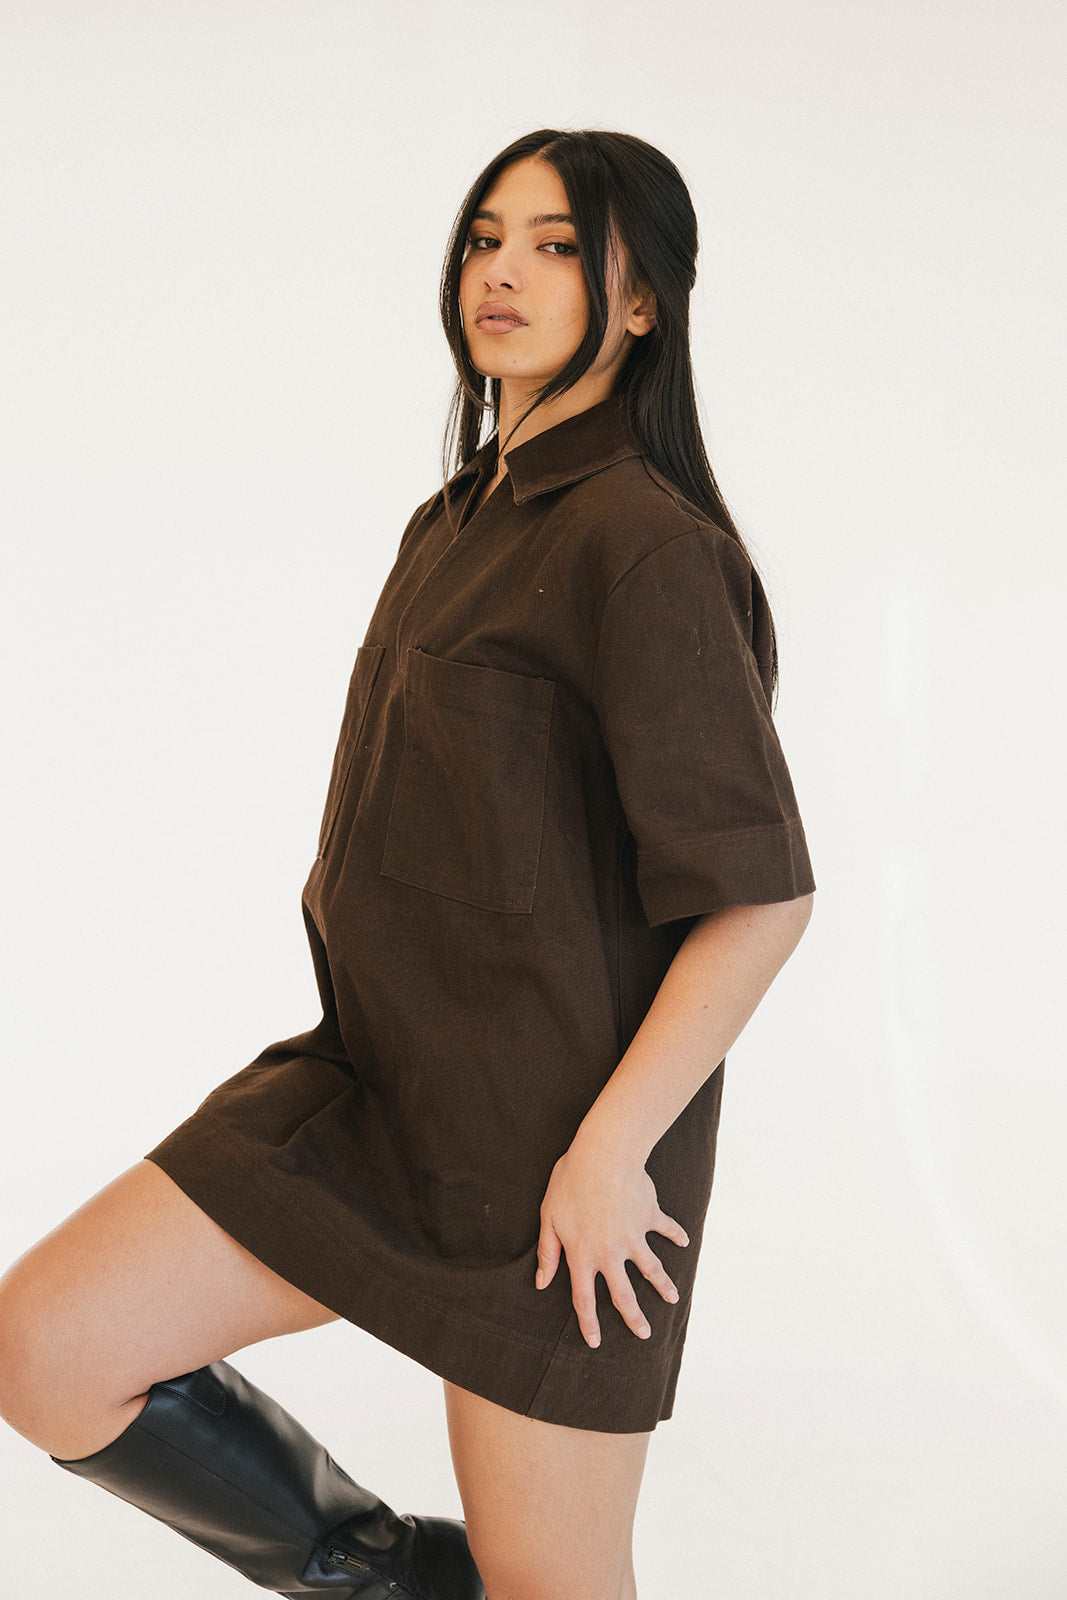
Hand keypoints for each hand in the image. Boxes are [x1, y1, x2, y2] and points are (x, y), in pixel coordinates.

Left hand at [535, 1139, 688, 1348]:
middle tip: (644, 1334)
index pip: (585, 1299)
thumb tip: (541, 1282)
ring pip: (652, 1269)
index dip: (589, 1324)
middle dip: (634, 1318)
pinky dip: (676, 1235)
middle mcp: (610, 1252)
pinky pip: (666, 1229)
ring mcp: (633, 1236)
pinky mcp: (649, 1216)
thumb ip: (547, 1252)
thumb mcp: (549, 1217)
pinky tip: (684, 1242)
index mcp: (583, 1255)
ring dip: (663, 1285)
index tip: (595, 1342)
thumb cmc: (570, 1182)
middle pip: (624, 1295)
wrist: (603, 1156)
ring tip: (673, 1299)